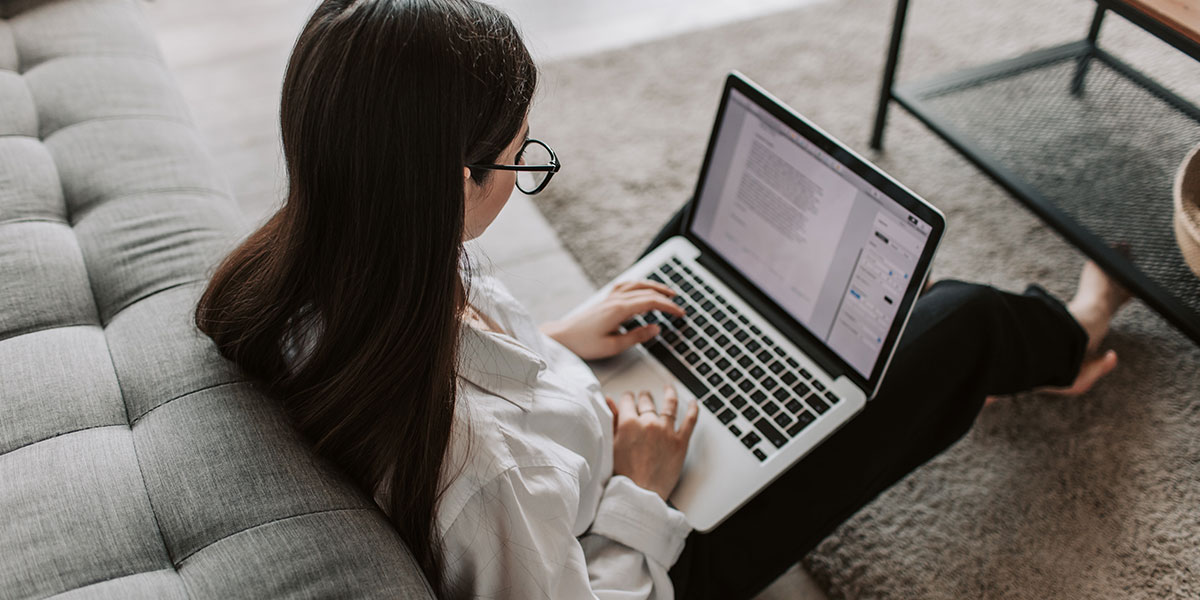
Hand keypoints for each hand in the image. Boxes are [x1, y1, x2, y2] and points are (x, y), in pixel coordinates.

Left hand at [541, 280, 684, 359]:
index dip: (669, 307)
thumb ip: (637, 336)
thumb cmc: (584, 343)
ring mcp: (610, 297)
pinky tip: (643, 288)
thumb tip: (656, 328)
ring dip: (655, 286)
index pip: (651, 302)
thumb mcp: (613, 346)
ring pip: (637, 285)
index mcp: (619, 309)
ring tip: (668, 292)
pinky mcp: (605, 300)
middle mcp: (615, 299)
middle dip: (666, 297)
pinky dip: (639, 285)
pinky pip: (626, 285)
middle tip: (679, 306)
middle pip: (647, 291)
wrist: (562, 337)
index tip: (681, 313)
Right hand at [605, 386, 698, 500]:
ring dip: (669, 394)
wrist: (639, 495)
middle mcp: (649, 423)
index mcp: (628, 423)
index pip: (628, 401)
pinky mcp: (681, 443)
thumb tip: (609, 402)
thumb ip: (611, 421)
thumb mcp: (611, 445)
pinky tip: (694, 403)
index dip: (627, 399)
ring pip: (669, 405)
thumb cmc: (623, 476)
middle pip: (647, 401)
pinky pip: (690, 421)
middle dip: (644, 398)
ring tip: (669, 389)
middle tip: (644, 397)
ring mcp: (666, 431)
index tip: (628, 399)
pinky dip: (693, 410)